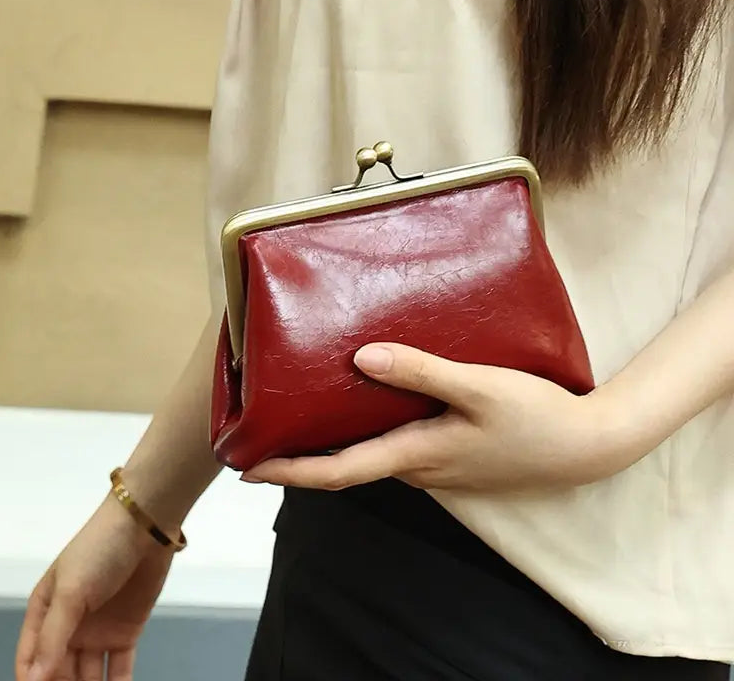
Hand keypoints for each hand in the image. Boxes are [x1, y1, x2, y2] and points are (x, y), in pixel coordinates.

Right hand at [15, 496, 174, 680]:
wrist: (147, 526)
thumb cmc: (100, 550)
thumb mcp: (71, 590)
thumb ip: (53, 637)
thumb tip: (33, 680)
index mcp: (45, 611)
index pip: (31, 659)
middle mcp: (69, 626)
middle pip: (59, 672)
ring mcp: (98, 631)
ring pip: (88, 676)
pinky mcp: (126, 632)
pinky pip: (118, 669)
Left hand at [242, 343, 654, 492]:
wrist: (584, 447)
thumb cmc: (534, 419)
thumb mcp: (479, 389)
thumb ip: (421, 372)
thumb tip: (362, 359)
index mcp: (415, 454)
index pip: (336, 472)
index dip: (289, 472)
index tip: (247, 468)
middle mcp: (417, 466)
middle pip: (345, 466)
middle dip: (301, 457)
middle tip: (265, 435)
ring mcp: (434, 464)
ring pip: (369, 456)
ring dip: (331, 445)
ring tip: (303, 416)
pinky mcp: (450, 453)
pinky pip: (393, 447)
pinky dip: (365, 434)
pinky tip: (365, 406)